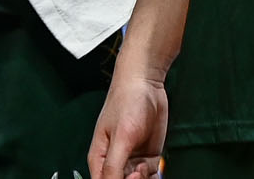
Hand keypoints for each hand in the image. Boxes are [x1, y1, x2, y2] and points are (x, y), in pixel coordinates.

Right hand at [89, 62, 169, 178]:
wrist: (145, 84)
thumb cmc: (126, 105)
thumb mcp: (121, 137)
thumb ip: (114, 165)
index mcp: (100, 159)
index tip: (130, 177)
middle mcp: (114, 162)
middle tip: (139, 171)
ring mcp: (132, 160)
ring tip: (145, 165)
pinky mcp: (147, 157)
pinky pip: (150, 178)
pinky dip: (153, 178)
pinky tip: (152, 167)